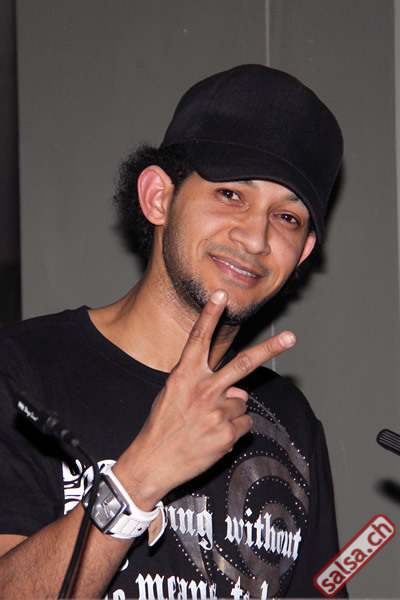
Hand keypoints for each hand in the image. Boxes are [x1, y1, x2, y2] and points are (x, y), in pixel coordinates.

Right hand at [116, 290, 295, 508]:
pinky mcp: (227, 433)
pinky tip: (213, 438)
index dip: (210, 315)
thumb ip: (206, 385)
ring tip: (207, 425)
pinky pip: (244, 424)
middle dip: (270, 349)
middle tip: (290, 337)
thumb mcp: (173, 396)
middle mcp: (202, 389)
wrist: (153, 462)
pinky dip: (233, 431)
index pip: (199, 339)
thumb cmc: (161, 426)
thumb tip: (239, 391)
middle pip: (243, 363)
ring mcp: (216, 412)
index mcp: (184, 376)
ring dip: (230, 412)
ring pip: (241, 402)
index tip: (221, 294)